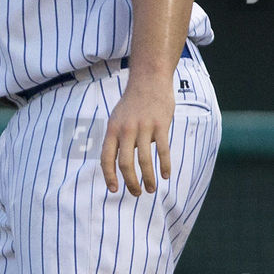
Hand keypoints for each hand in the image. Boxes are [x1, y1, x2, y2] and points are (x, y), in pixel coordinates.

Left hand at [100, 81, 174, 195]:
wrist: (149, 80)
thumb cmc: (133, 103)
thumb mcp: (117, 118)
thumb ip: (116, 139)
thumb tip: (116, 163)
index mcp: (112, 130)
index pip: (106, 158)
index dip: (109, 176)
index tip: (114, 190)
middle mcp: (126, 130)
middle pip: (125, 163)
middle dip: (131, 182)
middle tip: (137, 193)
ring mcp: (143, 127)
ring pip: (144, 160)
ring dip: (148, 178)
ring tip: (151, 189)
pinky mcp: (160, 125)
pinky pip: (162, 150)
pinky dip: (164, 165)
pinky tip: (166, 175)